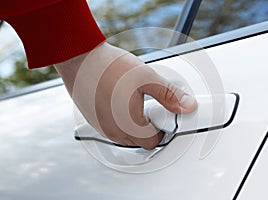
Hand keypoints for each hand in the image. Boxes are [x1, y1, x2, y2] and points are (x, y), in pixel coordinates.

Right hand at [55, 42, 196, 149]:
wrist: (80, 58)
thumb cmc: (109, 67)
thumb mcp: (147, 78)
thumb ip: (169, 95)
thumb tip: (187, 106)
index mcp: (129, 125)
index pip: (153, 142)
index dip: (162, 129)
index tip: (162, 115)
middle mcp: (113, 131)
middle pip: (139, 141)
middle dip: (148, 128)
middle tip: (147, 105)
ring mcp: (101, 127)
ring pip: (125, 136)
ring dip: (133, 125)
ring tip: (133, 101)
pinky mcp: (93, 121)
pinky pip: (112, 129)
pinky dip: (120, 120)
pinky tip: (119, 101)